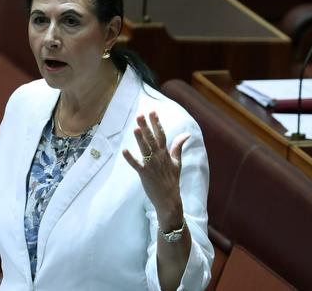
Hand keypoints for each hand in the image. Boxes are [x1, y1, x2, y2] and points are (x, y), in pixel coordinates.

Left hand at [122, 112, 189, 226]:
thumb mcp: (177, 162)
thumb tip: (187, 134)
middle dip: (146, 127)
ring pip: (145, 149)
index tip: (152, 112)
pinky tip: (124, 151)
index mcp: (166, 153)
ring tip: (135, 128)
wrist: (169, 199)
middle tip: (140, 115)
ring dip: (140, 139)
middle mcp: (159, 157)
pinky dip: (130, 159)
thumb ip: (179, 147)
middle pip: (152, 139)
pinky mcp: (144, 174)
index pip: (161, 135)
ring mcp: (151, 165)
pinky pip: (136, 165)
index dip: (156, 123)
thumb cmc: (172, 179)